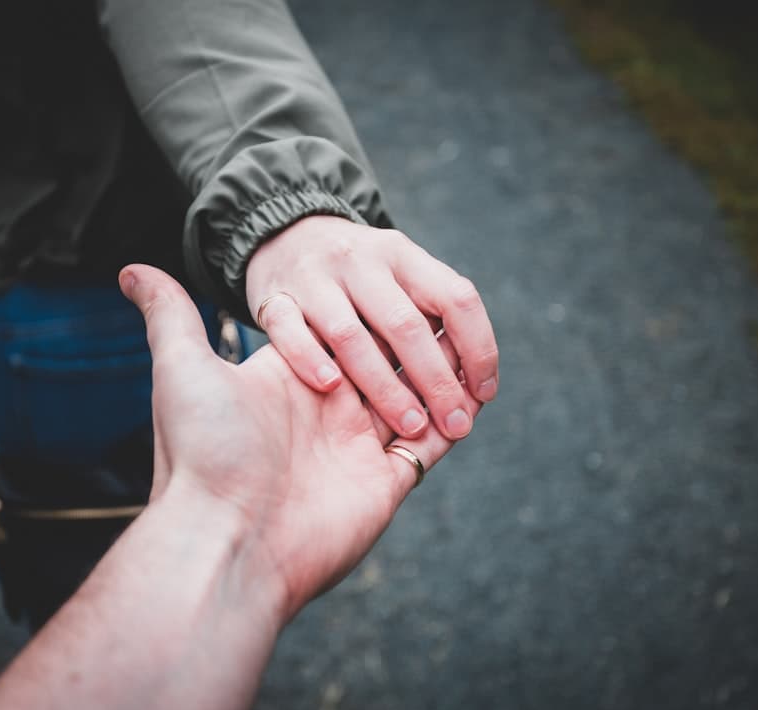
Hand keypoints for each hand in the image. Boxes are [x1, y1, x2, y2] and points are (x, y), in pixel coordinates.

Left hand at [119, 263, 483, 619]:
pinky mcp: (385, 483)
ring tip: (475, 347)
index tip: (402, 281)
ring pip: (417, 399)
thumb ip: (169, 316)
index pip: (343, 332)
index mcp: (291, 379)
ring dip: (445, 375)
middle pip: (386, 363)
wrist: (224, 539)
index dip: (374, 310)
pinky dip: (458, 420)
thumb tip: (130, 268)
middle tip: (450, 309)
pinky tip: (479, 393)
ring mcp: (357, 448)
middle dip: (419, 341)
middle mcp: (327, 411)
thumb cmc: (202, 452)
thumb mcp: (181, 369)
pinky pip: (432, 445)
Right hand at [245, 216, 498, 441]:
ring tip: (410, 426)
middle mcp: (361, 261)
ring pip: (350, 335)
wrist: (284, 234)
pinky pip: (289, 331)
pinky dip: (309, 359)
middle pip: (406, 324)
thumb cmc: (358, 276)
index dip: (478, 348)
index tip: (484, 393)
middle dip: (436, 381)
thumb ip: (432, 314)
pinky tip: (331, 387)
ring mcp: (314, 278)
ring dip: (384, 386)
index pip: (455, 298)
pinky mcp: (273, 297)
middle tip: (455, 425)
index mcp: (403, 256)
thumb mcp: (399, 275)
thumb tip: (476, 384)